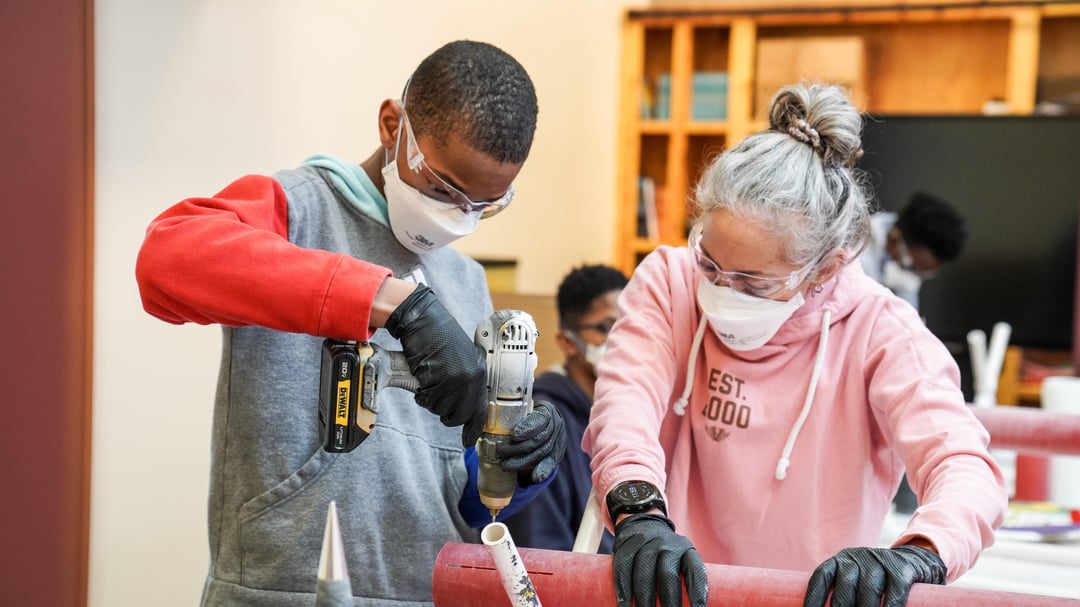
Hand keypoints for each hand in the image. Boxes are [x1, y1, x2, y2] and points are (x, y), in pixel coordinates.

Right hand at [384, 285, 487, 447]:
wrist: (422, 321)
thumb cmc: (438, 340)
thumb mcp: (460, 361)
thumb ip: (465, 383)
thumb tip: (464, 412)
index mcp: (480, 374)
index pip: (480, 411)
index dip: (472, 429)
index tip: (468, 442)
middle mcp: (472, 378)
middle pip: (458, 416)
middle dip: (444, 410)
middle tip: (435, 392)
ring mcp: (457, 379)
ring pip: (440, 409)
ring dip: (430, 398)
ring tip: (429, 377)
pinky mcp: (439, 378)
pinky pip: (427, 399)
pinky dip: (421, 392)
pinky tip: (423, 375)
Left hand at [495, 400, 566, 483]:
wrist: (544, 424)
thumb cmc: (526, 416)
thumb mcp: (520, 410)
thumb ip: (507, 415)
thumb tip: (483, 424)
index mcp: (546, 410)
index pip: (539, 419)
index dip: (527, 427)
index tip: (514, 435)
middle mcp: (556, 424)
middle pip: (538, 439)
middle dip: (518, 448)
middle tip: (500, 452)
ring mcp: (559, 439)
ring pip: (542, 452)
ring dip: (523, 461)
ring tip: (506, 466)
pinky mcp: (558, 453)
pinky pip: (551, 462)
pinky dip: (543, 470)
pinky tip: (535, 477)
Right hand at [612, 513, 707, 606]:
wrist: (643, 524)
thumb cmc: (667, 556)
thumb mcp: (681, 560)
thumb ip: (684, 582)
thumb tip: (691, 606)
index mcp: (686, 550)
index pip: (695, 572)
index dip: (697, 593)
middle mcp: (667, 545)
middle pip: (667, 575)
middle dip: (668, 601)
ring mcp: (645, 543)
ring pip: (643, 573)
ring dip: (644, 599)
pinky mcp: (626, 546)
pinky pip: (623, 569)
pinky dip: (623, 590)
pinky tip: (625, 606)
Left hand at [803, 545, 945, 606]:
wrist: (915, 563)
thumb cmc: (878, 583)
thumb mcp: (857, 584)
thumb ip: (844, 596)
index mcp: (840, 562)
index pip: (821, 578)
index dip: (814, 598)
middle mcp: (856, 557)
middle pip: (845, 586)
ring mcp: (879, 560)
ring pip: (869, 588)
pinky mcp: (901, 568)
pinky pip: (895, 589)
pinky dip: (891, 606)